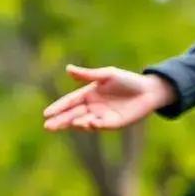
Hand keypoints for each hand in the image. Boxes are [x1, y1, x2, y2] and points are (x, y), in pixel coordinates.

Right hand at [43, 65, 176, 130]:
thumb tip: (67, 69)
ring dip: (75, 124)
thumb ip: (87, 75)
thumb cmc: (127, 80)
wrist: (148, 91)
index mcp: (88, 94)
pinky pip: (100, 125)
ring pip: (84, 122)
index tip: (46, 113)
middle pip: (72, 115)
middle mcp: (92, 107)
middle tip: (48, 126)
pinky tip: (88, 122)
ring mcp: (101, 117)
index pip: (69, 102)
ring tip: (69, 123)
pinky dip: (93, 125)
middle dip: (60, 121)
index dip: (58, 107)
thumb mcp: (107, 75)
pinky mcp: (112, 124)